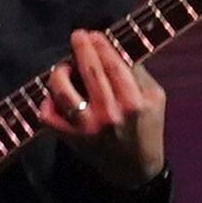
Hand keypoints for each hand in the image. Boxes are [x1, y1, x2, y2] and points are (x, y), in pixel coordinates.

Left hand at [38, 27, 167, 185]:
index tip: (94, 34)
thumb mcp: (154, 98)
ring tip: (64, 67)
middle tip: (77, 35)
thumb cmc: (147, 126)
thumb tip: (115, 47)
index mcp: (134, 103)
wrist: (135, 167)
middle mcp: (109, 114)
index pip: (114, 66)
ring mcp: (86, 127)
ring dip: (60, 73)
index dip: (101, 47)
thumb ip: (138, 73)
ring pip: (62, 92)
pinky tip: (54, 94)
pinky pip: (48, 115)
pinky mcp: (70, 138)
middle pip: (89, 73)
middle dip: (81, 49)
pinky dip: (47, 101)